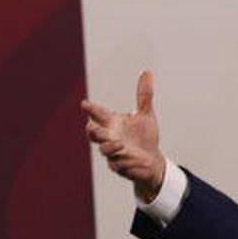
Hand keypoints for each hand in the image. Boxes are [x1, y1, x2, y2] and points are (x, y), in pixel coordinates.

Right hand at [81, 70, 166, 202]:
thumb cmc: (144, 136)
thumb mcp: (146, 115)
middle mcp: (109, 137)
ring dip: (110, 146)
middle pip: (94, 133)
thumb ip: (144, 95)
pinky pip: (119, 165)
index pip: (98, 114)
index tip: (85, 104)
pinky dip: (128, 162)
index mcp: (112, 123)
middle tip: (93, 128)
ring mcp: (113, 153)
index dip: (91, 109)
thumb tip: (147, 71)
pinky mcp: (120, 167)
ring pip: (104, 150)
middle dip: (93, 131)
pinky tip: (139, 160)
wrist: (152, 159)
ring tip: (120, 143)